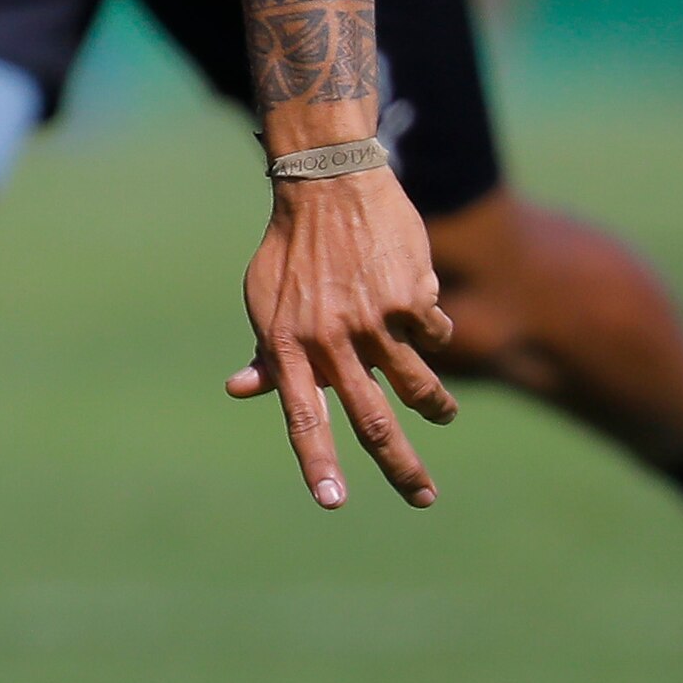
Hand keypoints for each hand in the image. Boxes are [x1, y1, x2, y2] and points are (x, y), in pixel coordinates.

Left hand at [220, 169, 459, 507]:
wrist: (329, 182)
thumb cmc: (292, 247)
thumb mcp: (265, 299)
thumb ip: (267, 350)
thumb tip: (239, 390)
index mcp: (289, 345)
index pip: (303, 417)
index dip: (317, 461)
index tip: (332, 501)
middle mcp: (331, 339)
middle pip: (371, 419)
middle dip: (401, 467)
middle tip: (423, 498)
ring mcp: (373, 320)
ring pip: (416, 385)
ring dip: (435, 407)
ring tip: (443, 415)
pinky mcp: (410, 297)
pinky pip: (433, 334)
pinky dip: (431, 330)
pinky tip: (421, 310)